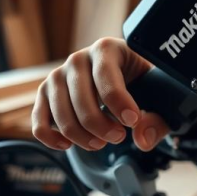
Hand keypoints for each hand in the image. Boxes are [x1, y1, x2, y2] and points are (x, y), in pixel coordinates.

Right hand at [32, 38, 169, 151]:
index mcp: (107, 49)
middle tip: (119, 137)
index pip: (106, 76)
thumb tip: (142, 140)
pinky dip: (52, 138)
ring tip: (102, 143)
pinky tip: (69, 146)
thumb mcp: (157, 97)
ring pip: (61, 114)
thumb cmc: (141, 85)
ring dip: (82, 137)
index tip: (132, 122)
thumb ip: (156, 120)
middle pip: (82, 100)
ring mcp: (57, 76)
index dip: (119, 103)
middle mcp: (78, 59)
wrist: (122, 78)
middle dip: (102, 126)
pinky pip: (39, 122)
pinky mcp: (44, 95)